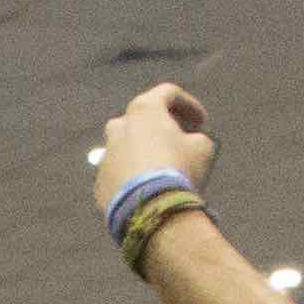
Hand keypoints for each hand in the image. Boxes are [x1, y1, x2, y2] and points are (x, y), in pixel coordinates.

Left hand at [96, 79, 217, 205]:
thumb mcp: (202, 147)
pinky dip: (133, 177)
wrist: (150, 210)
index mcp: (143, 110)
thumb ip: (196, 137)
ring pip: (126, 148)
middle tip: (180, 139)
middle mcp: (118, 127)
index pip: (167, 94)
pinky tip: (149, 190)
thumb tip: (190, 143)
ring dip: (144, 151)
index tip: (202, 122)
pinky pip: (120, 175)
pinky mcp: (100, 184)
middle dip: (161, 126)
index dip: (189, 105)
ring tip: (162, 166)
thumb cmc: (179, 169)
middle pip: (141, 118)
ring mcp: (105, 156)